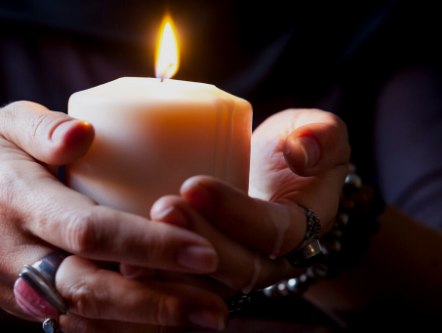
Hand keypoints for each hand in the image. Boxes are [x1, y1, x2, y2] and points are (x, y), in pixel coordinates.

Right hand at [0, 102, 229, 331]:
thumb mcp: (6, 122)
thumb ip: (45, 127)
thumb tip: (85, 133)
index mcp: (14, 199)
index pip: (87, 231)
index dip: (146, 245)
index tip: (200, 250)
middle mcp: (9, 251)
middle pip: (88, 287)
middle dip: (156, 303)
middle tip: (214, 307)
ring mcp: (8, 285)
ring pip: (80, 316)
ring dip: (142, 324)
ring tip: (201, 321)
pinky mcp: (13, 304)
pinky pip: (68, 322)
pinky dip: (115, 328)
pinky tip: (159, 324)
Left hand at [122, 109, 349, 293]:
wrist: (276, 176)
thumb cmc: (296, 149)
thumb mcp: (321, 133)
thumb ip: (322, 135)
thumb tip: (300, 151)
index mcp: (299, 229)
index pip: (271, 232)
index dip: (234, 212)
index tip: (194, 184)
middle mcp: (268, 260)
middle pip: (235, 266)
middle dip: (196, 238)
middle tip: (162, 206)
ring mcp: (233, 271)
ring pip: (204, 284)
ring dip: (169, 261)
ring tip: (133, 231)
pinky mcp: (203, 272)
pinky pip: (180, 284)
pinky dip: (152, 273)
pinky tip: (119, 255)